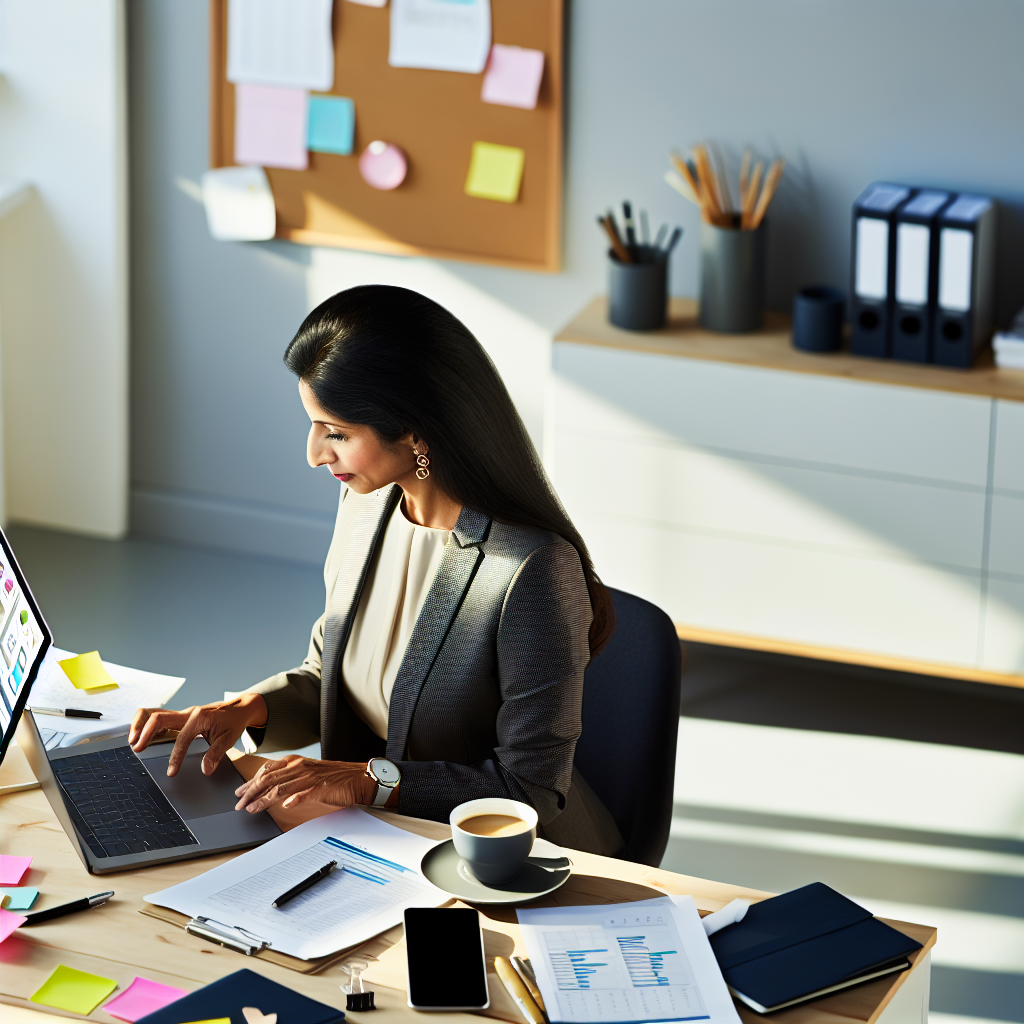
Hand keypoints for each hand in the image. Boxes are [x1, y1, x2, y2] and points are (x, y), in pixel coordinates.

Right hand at [129, 692, 268, 776]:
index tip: (171, 771)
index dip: (175, 756)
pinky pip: (159, 718)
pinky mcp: (180, 717)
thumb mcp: (229, 739)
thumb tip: (205, 770)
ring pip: (154, 713)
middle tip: (137, 748)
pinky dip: (147, 726)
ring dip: (141, 725)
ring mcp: (182, 714)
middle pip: (158, 717)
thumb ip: (216, 754)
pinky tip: (142, 738)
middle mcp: (188, 713)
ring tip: (133, 741)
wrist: (239, 707)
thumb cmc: (234, 721)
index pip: (182, 738)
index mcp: (199, 717)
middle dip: (144, 732)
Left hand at [233, 755, 376, 813]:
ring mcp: (310, 777)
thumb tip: (272, 789)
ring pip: (280, 788)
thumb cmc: (334, 777)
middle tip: (239, 803)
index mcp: (296, 762)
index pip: (267, 771)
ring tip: (252, 809)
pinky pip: (304, 793)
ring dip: (263, 800)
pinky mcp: (321, 787)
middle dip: (251, 792)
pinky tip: (285, 806)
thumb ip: (290, 779)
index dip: (251, 781)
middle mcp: (300, 767)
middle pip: (269, 779)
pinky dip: (293, 799)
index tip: (240, 791)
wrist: (357, 778)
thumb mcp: (308, 773)